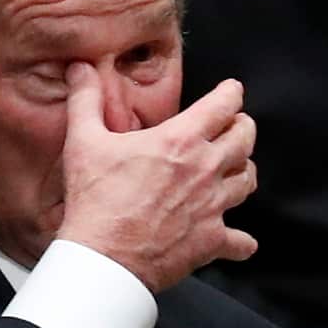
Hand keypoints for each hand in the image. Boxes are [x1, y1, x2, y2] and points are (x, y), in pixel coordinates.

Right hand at [57, 64, 257, 292]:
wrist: (104, 258)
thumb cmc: (95, 201)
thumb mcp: (83, 142)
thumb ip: (86, 100)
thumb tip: (80, 69)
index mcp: (180, 140)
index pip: (223, 104)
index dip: (230, 93)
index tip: (231, 91)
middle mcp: (205, 169)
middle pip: (245, 138)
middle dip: (242, 127)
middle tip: (234, 126)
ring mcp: (213, 206)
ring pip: (247, 181)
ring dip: (242, 172)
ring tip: (232, 170)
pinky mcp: (212, 241)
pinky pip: (242, 241)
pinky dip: (241, 240)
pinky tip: (237, 239)